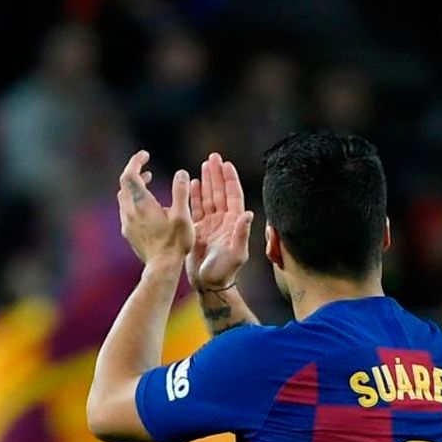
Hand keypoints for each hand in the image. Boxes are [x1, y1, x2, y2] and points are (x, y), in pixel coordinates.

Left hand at [117, 150, 193, 264]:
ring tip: (148, 189)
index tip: (145, 155)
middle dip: (135, 175)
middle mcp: (130, 211)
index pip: (130, 175)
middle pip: (124, 185)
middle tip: (148, 171)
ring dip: (134, 190)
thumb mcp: (183, 215)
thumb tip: (181, 173)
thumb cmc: (175, 242)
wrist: (162, 267)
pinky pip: (126, 211)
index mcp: (142, 203)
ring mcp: (127, 223)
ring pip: (123, 198)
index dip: (136, 162)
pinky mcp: (128, 233)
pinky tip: (147, 211)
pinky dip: (134, 203)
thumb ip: (181, 192)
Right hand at [186, 152, 253, 290]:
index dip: (230, 180)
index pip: (233, 196)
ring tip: (204, 164)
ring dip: (207, 181)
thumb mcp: (236, 254)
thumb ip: (241, 234)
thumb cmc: (225, 272)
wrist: (209, 284)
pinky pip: (197, 208)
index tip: (226, 164)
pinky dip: (195, 195)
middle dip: (217, 174)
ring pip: (209, 197)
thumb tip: (248, 214)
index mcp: (234, 224)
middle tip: (213, 157)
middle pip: (220, 192)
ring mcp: (211, 224)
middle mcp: (224, 221)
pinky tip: (193, 183)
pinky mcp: (199, 229)